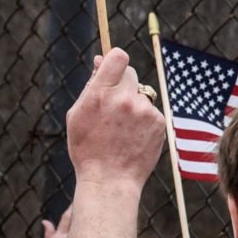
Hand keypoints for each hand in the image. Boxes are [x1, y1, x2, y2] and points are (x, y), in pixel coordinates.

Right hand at [64, 48, 166, 187]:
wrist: (110, 180)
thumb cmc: (88, 148)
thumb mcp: (78, 114)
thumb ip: (91, 85)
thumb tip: (101, 60)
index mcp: (100, 93)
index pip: (118, 57)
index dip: (115, 60)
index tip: (112, 69)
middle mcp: (125, 99)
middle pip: (130, 73)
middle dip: (122, 84)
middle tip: (114, 105)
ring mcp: (144, 111)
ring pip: (141, 94)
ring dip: (133, 104)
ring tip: (121, 129)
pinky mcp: (159, 122)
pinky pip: (151, 111)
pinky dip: (144, 120)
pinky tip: (133, 137)